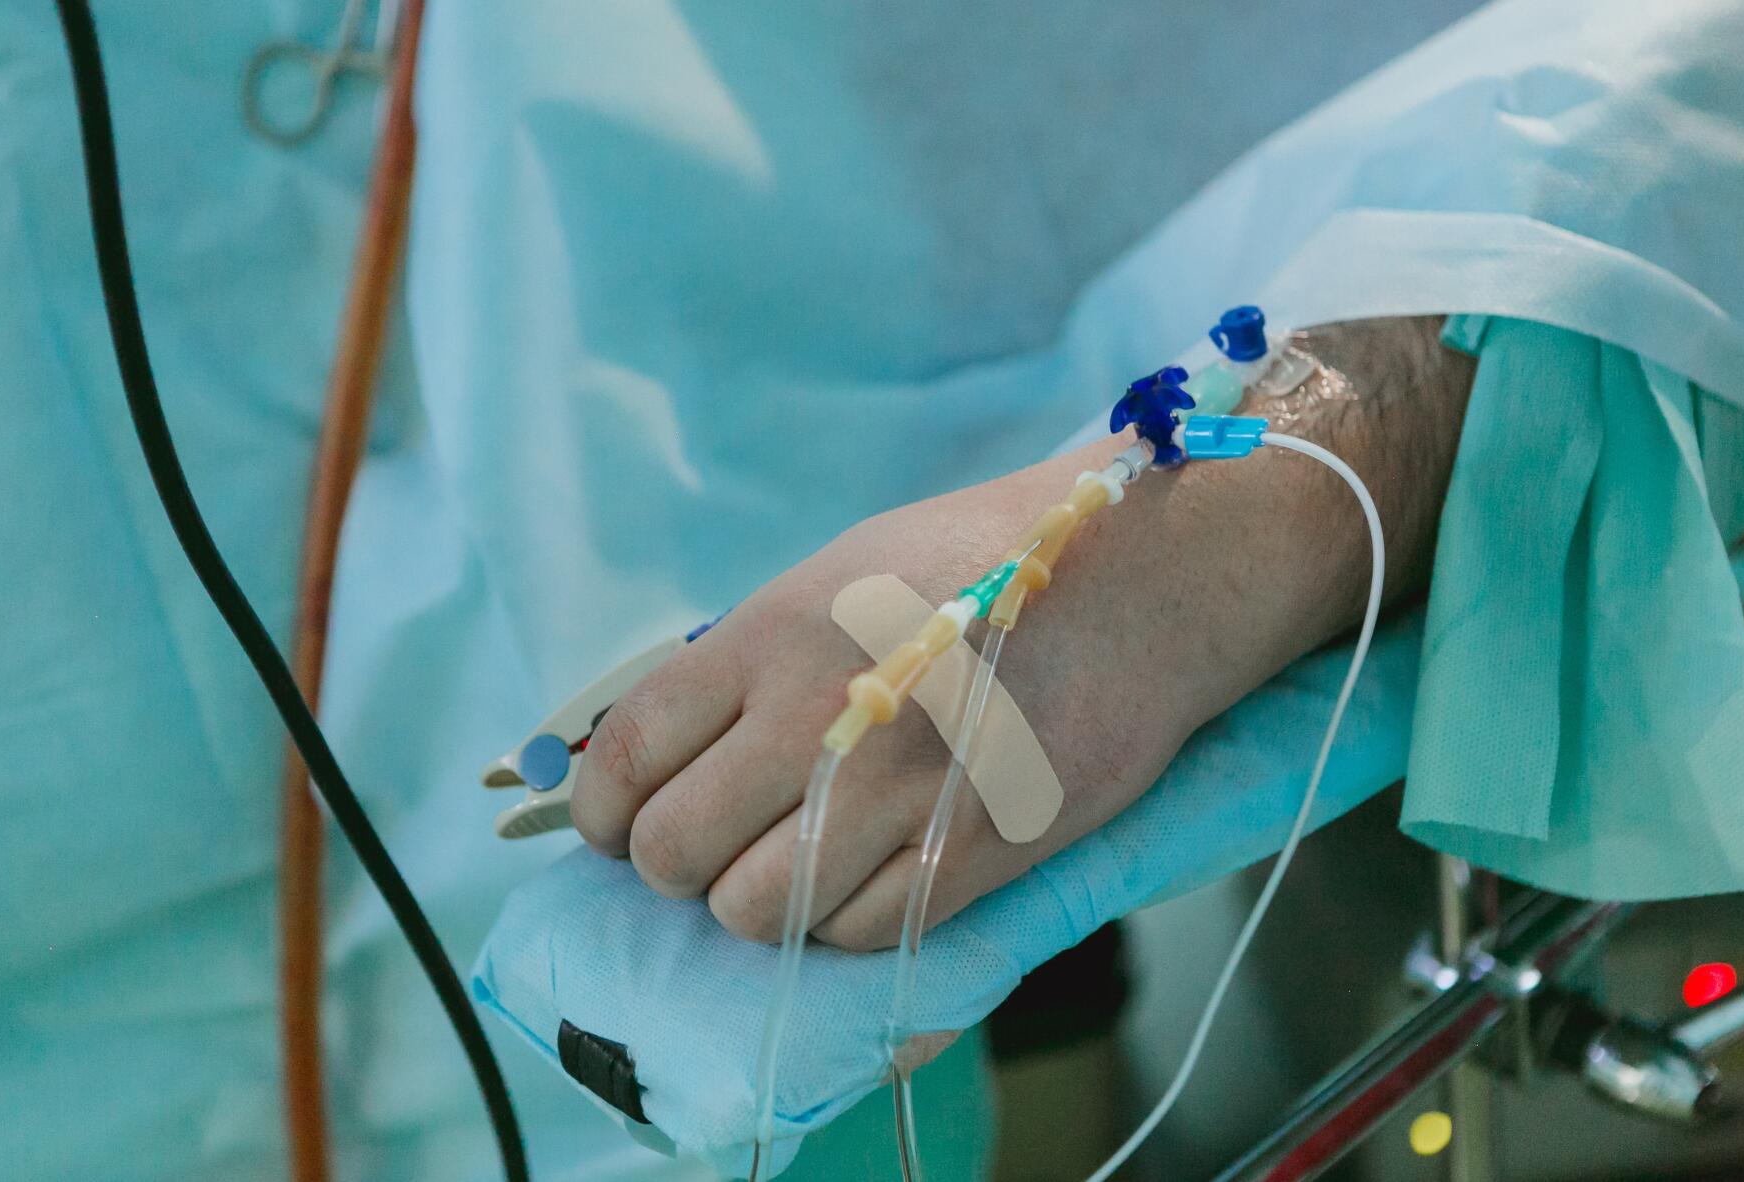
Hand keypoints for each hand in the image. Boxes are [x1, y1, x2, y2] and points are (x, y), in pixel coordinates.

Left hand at [569, 317, 1471, 948]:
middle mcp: (820, 714)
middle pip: (674, 853)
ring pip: (755, 913)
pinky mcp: (973, 853)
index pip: (627, 757)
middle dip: (676, 866)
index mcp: (771, 633)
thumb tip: (660, 757)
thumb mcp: (836, 573)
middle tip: (713, 850)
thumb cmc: (982, 565)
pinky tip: (867, 875)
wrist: (1141, 579)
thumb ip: (745, 662)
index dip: (603, 814)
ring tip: (793, 866)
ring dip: (759, 904)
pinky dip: (844, 923)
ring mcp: (898, 791)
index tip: (618, 829)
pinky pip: (854, 936)